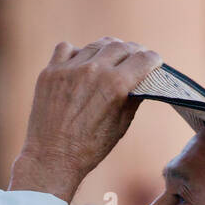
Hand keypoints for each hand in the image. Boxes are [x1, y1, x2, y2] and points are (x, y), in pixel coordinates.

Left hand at [9, 37, 161, 201]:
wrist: (52, 159)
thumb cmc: (90, 149)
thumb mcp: (121, 126)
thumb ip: (133, 99)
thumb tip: (142, 81)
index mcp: (115, 85)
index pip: (143, 59)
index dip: (153, 60)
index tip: (154, 61)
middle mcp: (93, 70)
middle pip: (121, 46)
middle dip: (133, 51)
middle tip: (135, 58)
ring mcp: (69, 69)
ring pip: (96, 45)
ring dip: (108, 50)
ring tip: (110, 59)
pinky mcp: (50, 72)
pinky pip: (67, 49)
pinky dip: (77, 53)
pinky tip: (80, 65)